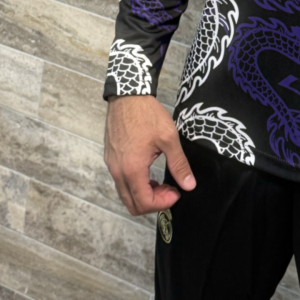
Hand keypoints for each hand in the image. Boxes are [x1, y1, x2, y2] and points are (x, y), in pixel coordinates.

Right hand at [104, 96, 195, 215]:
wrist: (128, 95)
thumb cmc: (147, 114)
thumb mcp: (169, 138)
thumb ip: (179, 164)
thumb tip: (189, 185)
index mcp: (132, 168)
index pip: (144, 202)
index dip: (163, 204)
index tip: (176, 192)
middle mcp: (118, 171)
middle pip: (131, 204)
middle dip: (153, 203)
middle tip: (169, 190)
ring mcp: (112, 165)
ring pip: (125, 194)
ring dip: (143, 194)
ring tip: (160, 182)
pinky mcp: (110, 158)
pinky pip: (121, 182)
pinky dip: (135, 185)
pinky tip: (148, 173)